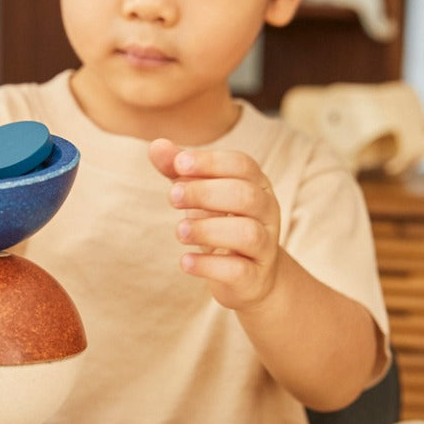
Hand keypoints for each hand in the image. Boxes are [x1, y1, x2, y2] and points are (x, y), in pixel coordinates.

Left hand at [148, 137, 280, 311]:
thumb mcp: (200, 194)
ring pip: (247, 233)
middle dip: (205, 193)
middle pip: (245, 195)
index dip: (211, 162)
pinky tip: (185, 262)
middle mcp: (267, 212)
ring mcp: (265, 246)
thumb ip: (178, 170)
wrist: (249, 277)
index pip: (242, 165)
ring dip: (207, 229)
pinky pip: (238, 270)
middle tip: (172, 197)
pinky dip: (209, 266)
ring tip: (179, 231)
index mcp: (256, 185)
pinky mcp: (255, 277)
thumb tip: (156, 145)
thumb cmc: (221, 223)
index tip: (179, 164)